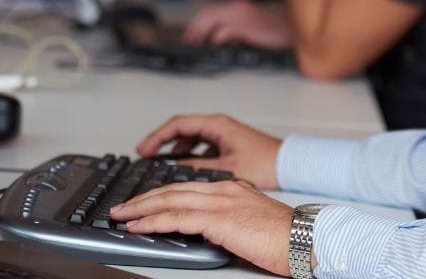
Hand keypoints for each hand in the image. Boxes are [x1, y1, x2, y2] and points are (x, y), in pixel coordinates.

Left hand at [109, 179, 292, 275]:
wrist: (303, 238)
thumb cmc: (284, 236)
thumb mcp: (251, 221)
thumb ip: (228, 220)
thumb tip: (208, 231)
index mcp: (232, 187)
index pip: (187, 187)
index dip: (161, 195)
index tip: (143, 203)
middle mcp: (224, 189)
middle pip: (173, 189)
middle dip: (143, 199)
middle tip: (122, 208)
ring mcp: (220, 201)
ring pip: (170, 200)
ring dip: (140, 209)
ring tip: (121, 217)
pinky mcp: (218, 218)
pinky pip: (177, 218)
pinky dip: (153, 222)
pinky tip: (139, 227)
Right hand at [135, 114, 282, 189]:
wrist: (290, 165)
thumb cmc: (266, 162)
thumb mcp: (227, 168)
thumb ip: (200, 168)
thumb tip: (176, 171)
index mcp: (217, 125)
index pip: (178, 125)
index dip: (157, 137)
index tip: (143, 149)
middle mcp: (219, 126)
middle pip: (182, 129)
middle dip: (162, 141)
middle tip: (145, 155)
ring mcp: (223, 135)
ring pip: (191, 138)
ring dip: (175, 148)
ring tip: (160, 163)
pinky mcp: (228, 145)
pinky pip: (201, 146)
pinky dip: (189, 154)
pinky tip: (184, 168)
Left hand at [182, 0, 293, 49]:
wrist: (291, 29)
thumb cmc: (271, 30)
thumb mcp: (249, 27)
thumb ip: (233, 29)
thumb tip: (217, 38)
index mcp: (237, 5)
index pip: (210, 10)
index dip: (197, 22)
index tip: (189, 34)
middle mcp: (236, 6)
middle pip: (207, 13)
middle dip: (194, 27)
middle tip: (187, 41)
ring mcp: (241, 16)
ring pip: (212, 20)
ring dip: (201, 33)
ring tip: (194, 45)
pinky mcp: (246, 26)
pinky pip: (224, 32)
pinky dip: (216, 38)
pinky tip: (213, 46)